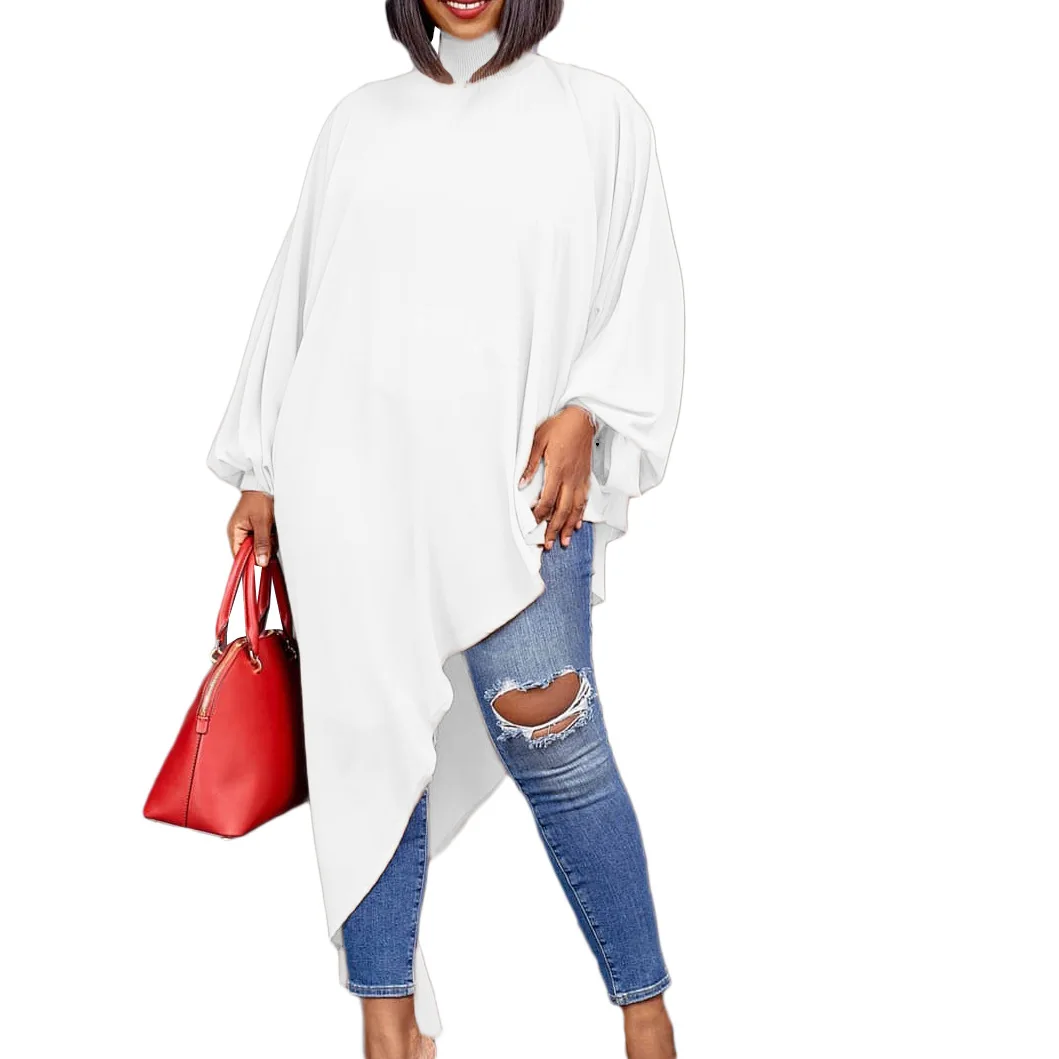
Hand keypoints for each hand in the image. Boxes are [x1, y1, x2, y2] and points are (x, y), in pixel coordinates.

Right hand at [228, 490, 275, 565]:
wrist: (265, 486)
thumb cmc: (258, 499)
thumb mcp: (261, 522)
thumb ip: (262, 543)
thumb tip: (261, 562)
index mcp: (235, 533)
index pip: (239, 556)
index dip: (251, 561)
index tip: (263, 560)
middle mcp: (240, 534)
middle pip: (251, 554)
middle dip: (263, 549)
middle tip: (270, 537)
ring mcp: (249, 533)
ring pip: (260, 548)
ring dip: (269, 543)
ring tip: (272, 530)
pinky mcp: (258, 531)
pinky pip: (265, 541)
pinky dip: (271, 538)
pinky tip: (273, 530)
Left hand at [519, 405, 595, 548]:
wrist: (583, 417)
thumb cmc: (560, 426)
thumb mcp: (537, 439)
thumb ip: (529, 463)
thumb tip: (521, 483)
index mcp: (557, 470)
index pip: (547, 500)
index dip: (539, 516)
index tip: (532, 525)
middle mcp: (570, 478)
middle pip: (562, 510)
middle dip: (554, 529)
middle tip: (548, 545)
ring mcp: (580, 478)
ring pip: (575, 508)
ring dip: (569, 526)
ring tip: (565, 541)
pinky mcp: (586, 476)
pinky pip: (584, 499)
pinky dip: (581, 514)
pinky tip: (578, 523)